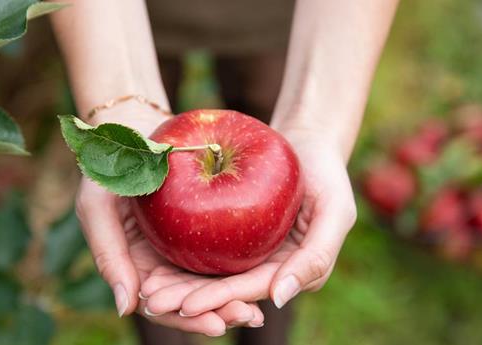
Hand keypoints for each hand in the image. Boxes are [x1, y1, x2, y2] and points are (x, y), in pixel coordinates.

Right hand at [75, 103, 264, 335]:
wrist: (133, 132)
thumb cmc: (108, 168)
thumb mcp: (98, 206)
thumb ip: (108, 255)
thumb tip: (126, 307)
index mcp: (138, 268)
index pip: (163, 305)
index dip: (188, 319)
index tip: (216, 324)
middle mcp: (163, 264)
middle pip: (194, 300)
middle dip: (220, 313)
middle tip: (249, 316)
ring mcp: (185, 248)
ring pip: (212, 282)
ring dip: (236, 297)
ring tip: (260, 308)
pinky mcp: (205, 228)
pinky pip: (224, 251)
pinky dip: (242, 266)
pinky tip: (267, 273)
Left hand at [139, 126, 356, 316]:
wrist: (307, 143)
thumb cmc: (327, 174)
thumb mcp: (334, 211)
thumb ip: (316, 256)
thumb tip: (280, 297)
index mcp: (292, 272)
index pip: (251, 290)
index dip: (219, 299)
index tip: (185, 305)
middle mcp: (268, 268)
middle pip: (225, 289)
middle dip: (189, 299)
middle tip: (153, 302)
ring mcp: (249, 252)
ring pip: (211, 274)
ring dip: (179, 285)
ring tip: (147, 292)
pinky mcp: (234, 234)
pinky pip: (205, 248)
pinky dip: (181, 259)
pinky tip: (154, 262)